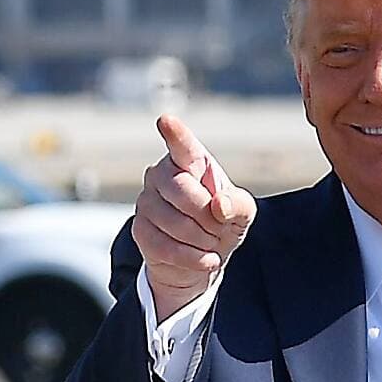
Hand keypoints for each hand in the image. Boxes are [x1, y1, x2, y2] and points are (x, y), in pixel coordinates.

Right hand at [132, 115, 255, 320]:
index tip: (167, 122)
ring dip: (202, 240)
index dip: (175, 134)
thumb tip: (219, 204)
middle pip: (182, 191)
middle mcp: (161, 174)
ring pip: (174, 222)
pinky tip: (206, 259)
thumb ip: (239, 204)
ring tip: (210, 242)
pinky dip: (193, 258)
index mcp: (190, 162)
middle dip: (208, 216)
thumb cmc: (222, 223)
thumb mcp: (242, 213)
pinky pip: (166, 246)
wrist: (202, 257)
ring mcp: (146, 201)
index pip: (182, 145)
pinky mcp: (140, 230)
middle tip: (218, 227)